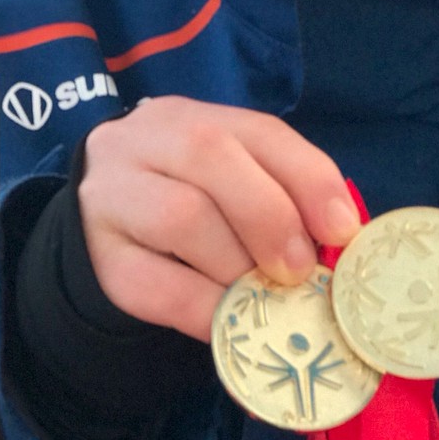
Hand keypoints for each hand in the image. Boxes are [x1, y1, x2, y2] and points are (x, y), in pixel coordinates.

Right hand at [78, 96, 359, 341]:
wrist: (95, 224)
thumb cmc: (185, 199)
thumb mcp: (230, 179)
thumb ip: (280, 195)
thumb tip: (339, 242)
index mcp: (190, 116)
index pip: (260, 131)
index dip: (309, 178)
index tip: (342, 229)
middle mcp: (146, 142)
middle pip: (211, 156)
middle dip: (270, 216)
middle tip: (299, 270)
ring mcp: (112, 195)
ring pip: (181, 216)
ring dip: (237, 265)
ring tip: (262, 295)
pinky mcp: (99, 258)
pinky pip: (155, 284)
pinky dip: (205, 308)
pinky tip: (230, 323)